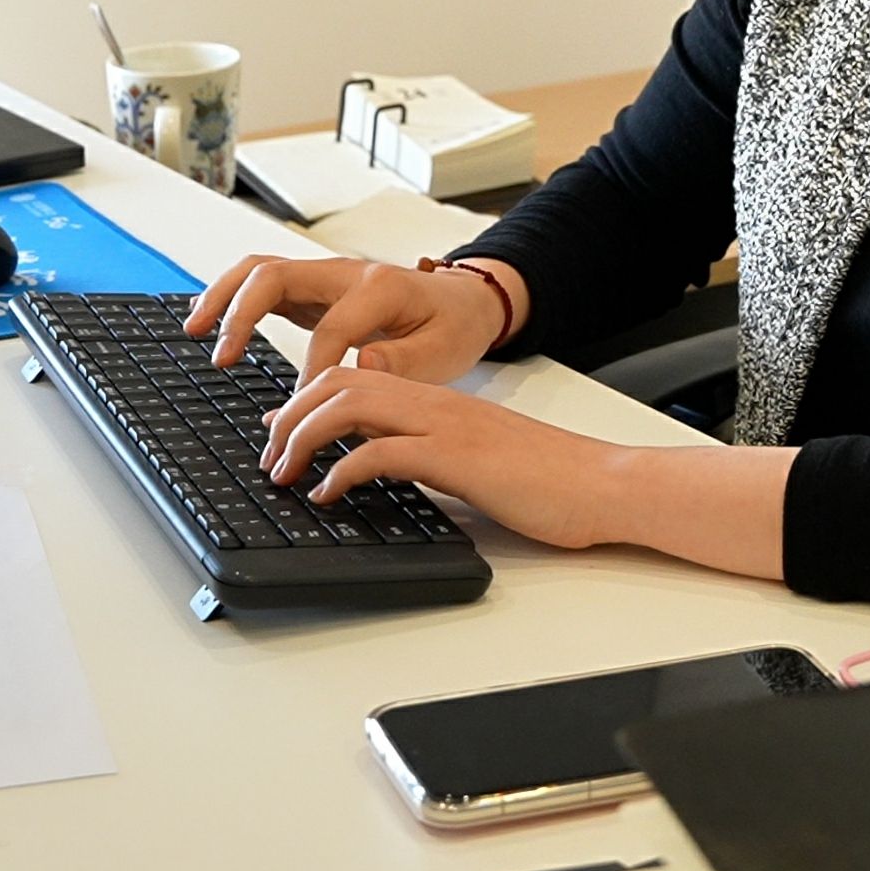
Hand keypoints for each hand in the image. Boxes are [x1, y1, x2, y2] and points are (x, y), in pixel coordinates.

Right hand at [184, 253, 517, 385]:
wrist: (462, 301)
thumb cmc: (452, 326)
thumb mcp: (445, 351)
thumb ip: (405, 361)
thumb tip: (362, 364)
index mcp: (379, 288)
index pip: (331, 328)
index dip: (312, 372)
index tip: (302, 413)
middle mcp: (344, 274)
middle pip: (275, 274)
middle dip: (241, 313)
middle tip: (221, 358)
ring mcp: (324, 278)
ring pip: (259, 270)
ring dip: (222, 296)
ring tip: (193, 330)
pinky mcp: (312, 289)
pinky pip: (263, 283)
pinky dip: (231, 297)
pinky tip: (207, 319)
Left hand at [258, 367, 625, 549]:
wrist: (602, 483)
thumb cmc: (548, 478)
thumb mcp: (473, 457)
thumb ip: (427, 452)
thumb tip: (378, 468)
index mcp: (437, 399)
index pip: (355, 376)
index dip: (304, 398)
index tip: (274, 427)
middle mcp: (434, 402)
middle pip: (339, 381)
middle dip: (289, 415)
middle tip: (266, 453)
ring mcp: (444, 426)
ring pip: (349, 404)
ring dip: (302, 437)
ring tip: (283, 471)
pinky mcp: (455, 458)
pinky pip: (380, 452)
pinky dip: (342, 471)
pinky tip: (327, 494)